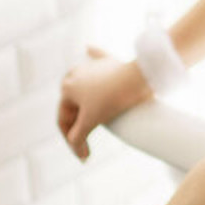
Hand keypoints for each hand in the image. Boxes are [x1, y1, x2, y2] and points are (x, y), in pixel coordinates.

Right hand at [57, 45, 151, 160]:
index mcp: (67, 87)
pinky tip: (87, 48)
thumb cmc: (114, 98)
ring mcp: (92, 66)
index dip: (72, 141)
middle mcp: (75, 74)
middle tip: (86, 142)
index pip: (64, 120)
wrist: (140, 77)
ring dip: (83, 102)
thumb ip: (78, 136)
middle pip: (73, 106)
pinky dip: (93, 54)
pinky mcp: (109, 61)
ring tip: (88, 119)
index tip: (84, 156)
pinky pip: (98, 57)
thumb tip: (75, 145)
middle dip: (78, 124)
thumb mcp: (92, 121)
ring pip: (84, 87)